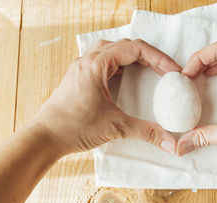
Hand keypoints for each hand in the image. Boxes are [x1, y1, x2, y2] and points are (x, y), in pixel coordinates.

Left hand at [32, 38, 180, 154]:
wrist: (45, 138)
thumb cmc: (72, 127)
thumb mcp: (115, 127)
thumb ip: (145, 132)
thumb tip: (169, 141)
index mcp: (96, 65)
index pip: (135, 49)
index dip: (158, 58)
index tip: (171, 71)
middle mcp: (87, 61)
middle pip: (124, 46)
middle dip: (148, 56)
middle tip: (163, 70)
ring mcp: (81, 69)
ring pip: (111, 51)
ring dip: (131, 57)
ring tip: (147, 69)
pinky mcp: (79, 79)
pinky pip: (102, 62)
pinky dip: (118, 65)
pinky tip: (124, 78)